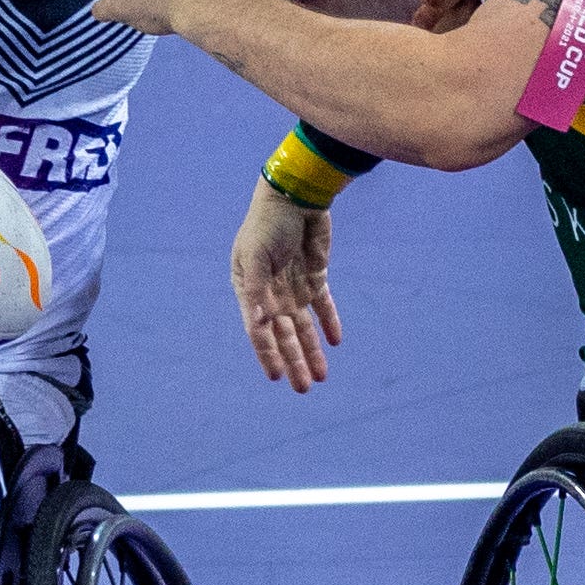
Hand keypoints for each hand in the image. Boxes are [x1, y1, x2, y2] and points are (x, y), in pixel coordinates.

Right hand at [232, 184, 343, 392]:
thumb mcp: (256, 254)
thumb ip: (257, 288)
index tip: (277, 376)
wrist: (295, 195)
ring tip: (320, 376)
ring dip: (311, 350)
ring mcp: (293, 286)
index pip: (259, 329)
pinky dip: (329, 323)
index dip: (267, 354)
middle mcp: (270, 293)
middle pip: (283, 335)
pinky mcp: (315, 277)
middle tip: (303, 388)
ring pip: (303, 327)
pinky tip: (334, 343)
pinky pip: (323, 306)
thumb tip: (261, 322)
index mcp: (249, 289)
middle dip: (293, 361)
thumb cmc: (268, 223)